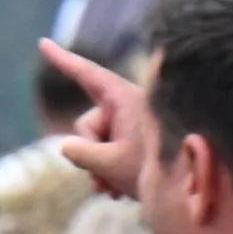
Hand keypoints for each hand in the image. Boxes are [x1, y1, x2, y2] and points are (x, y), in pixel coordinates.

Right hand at [41, 37, 152, 197]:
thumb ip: (78, 151)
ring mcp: (132, 124)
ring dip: (99, 167)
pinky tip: (115, 190)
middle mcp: (129, 108)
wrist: (189, 190)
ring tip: (112, 190)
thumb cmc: (154, 172)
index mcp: (126, 101)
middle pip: (87, 123)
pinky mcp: (136, 139)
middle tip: (104, 180)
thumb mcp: (108, 163)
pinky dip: (107, 169)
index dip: (62, 59)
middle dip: (89, 152)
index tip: (43, 43)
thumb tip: (67, 146)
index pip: (87, 75)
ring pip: (95, 141)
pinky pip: (108, 149)